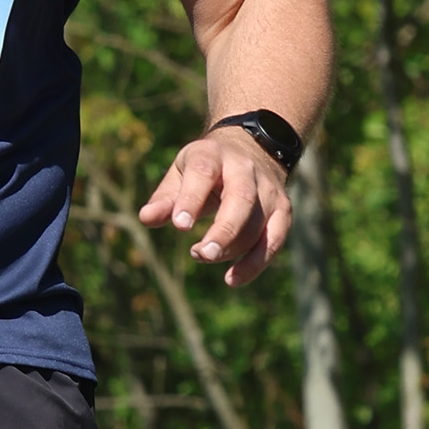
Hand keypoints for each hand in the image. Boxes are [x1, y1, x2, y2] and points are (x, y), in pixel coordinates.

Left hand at [138, 130, 291, 287]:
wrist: (249, 150)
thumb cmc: (203, 171)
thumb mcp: (180, 175)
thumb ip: (164, 198)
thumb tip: (146, 218)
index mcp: (213, 155)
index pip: (203, 173)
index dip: (192, 199)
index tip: (180, 225)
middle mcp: (245, 169)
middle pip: (240, 199)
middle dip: (223, 230)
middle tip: (201, 254)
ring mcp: (268, 189)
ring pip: (257, 222)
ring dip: (231, 248)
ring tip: (202, 255)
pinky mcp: (282, 209)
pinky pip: (274, 239)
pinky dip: (256, 263)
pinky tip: (233, 279)